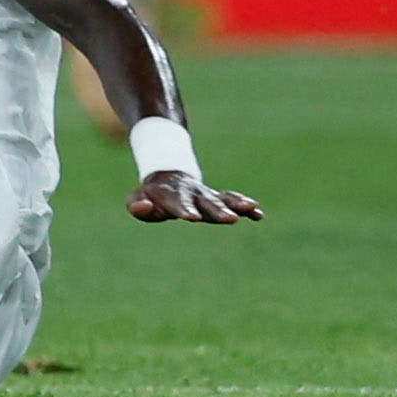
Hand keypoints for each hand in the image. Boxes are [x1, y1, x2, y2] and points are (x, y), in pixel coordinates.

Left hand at [127, 170, 263, 224]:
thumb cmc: (153, 195)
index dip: (184, 209)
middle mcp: (194, 195)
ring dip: (238, 205)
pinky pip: (233, 200)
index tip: (191, 217)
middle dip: (218, 211)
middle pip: (208, 203)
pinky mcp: (218, 199)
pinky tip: (259, 214)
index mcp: (173, 196)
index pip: (178, 203)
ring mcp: (208, 196)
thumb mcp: (139, 198)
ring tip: (253, 208)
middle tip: (230, 220)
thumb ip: (137, 205)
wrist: (168, 176)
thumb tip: (143, 206)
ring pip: (224, 199)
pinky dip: (245, 206)